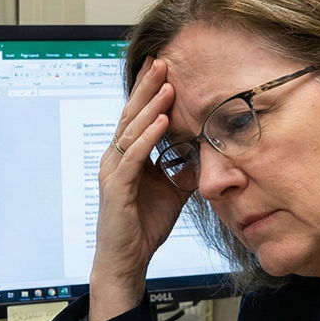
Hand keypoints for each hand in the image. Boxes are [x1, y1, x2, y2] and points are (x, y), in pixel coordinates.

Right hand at [90, 58, 190, 320]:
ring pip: (132, 130)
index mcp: (127, 155)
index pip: (138, 116)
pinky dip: (148, 137)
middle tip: (162, 60)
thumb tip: (206, 152)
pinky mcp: (116, 187)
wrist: (127, 260)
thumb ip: (184, 169)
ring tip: (167, 85)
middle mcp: (116, 158)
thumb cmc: (144, 225)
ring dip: (151, 107)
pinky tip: (163, 121)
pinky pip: (134, 156)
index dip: (149, 90)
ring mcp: (114, 171)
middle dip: (147, 87)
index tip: (162, 66)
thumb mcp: (173, 191)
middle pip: (132, 114)